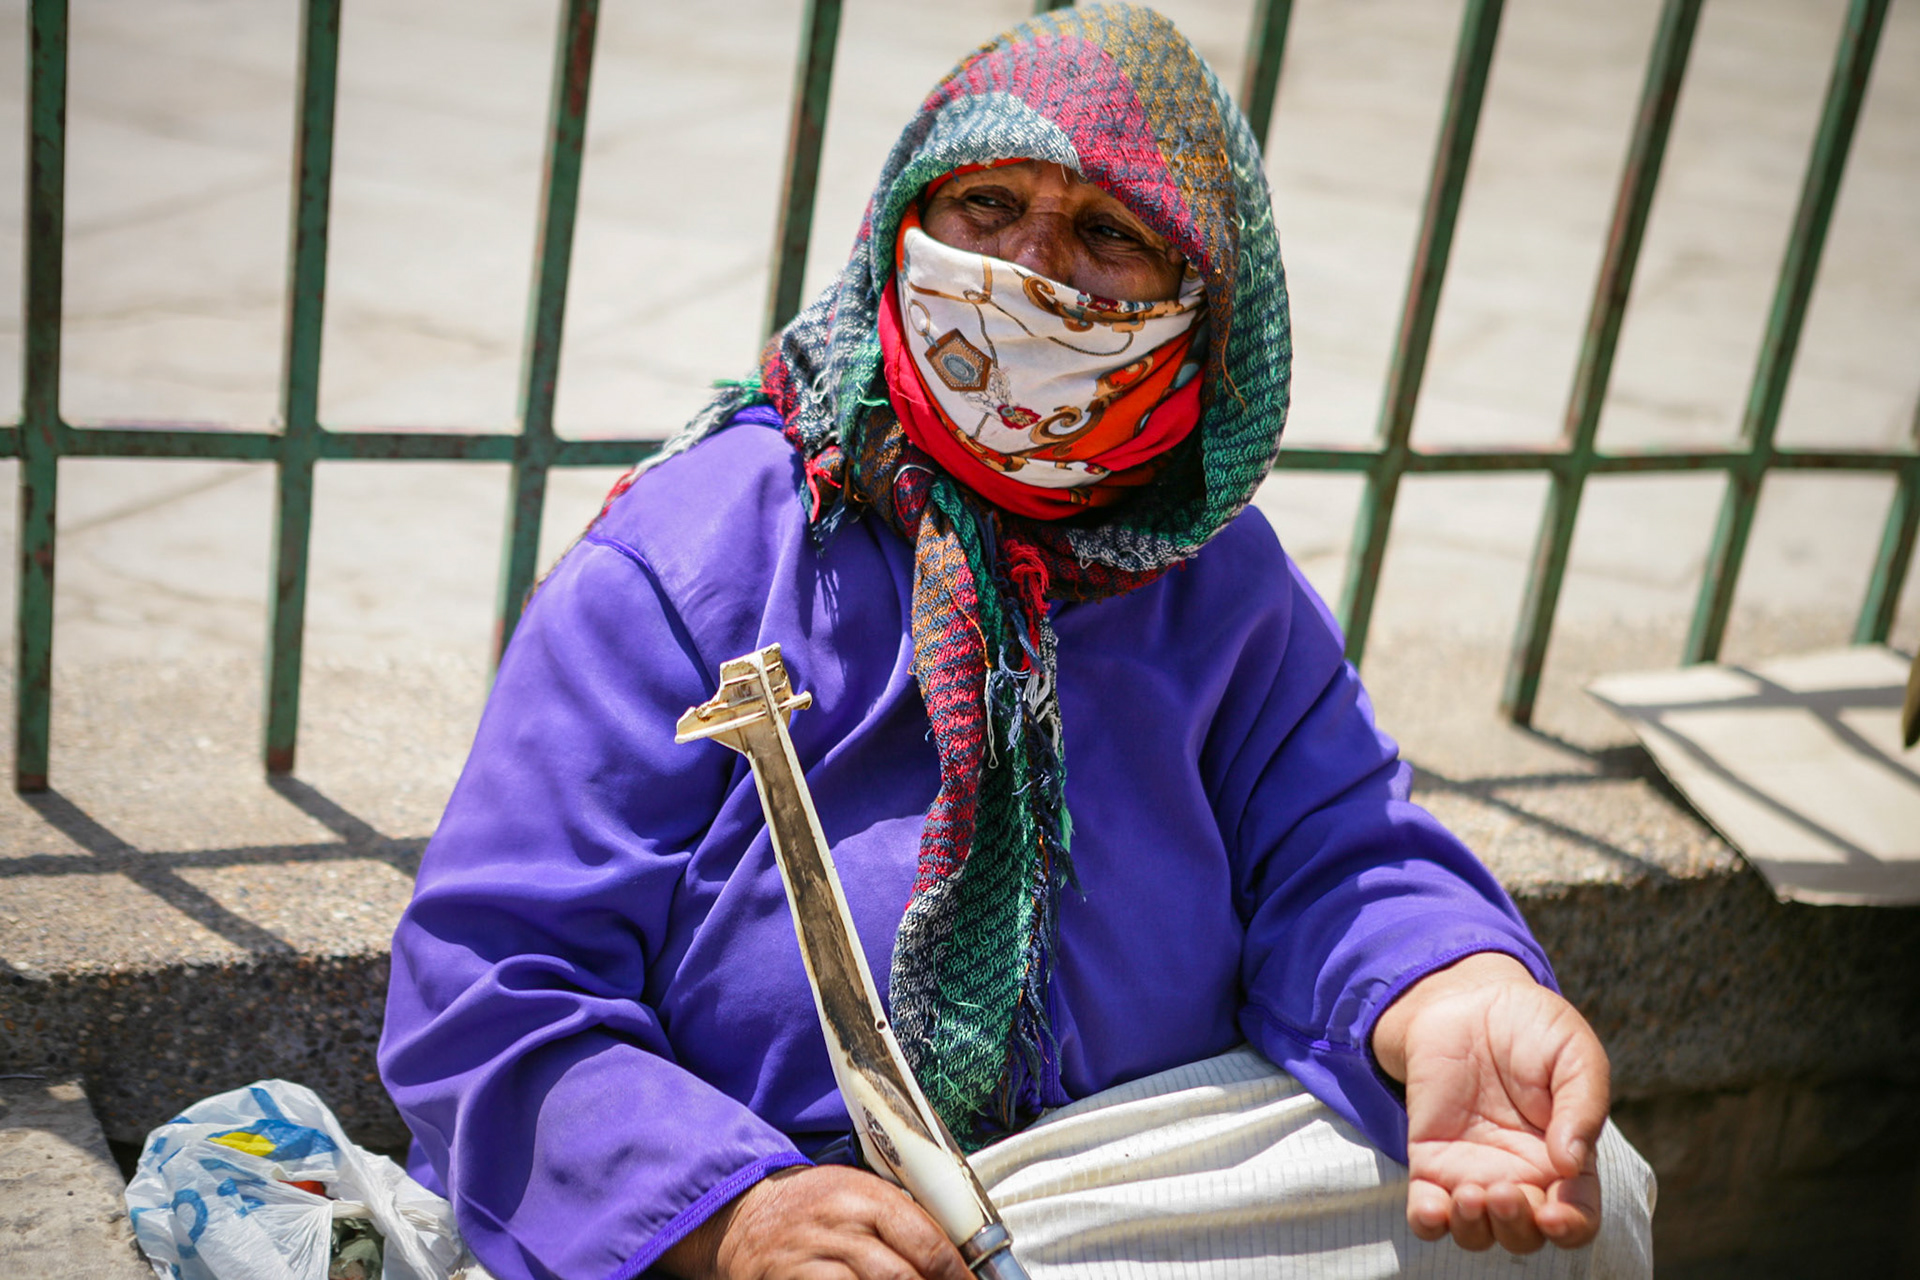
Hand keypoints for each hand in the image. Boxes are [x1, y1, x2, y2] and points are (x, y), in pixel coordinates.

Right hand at [658, 1164, 971, 1279]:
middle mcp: (840, 1227)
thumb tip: (957, 1256)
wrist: (742, 1215)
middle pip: (902, 1277)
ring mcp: (813, 1261)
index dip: (959, 1275)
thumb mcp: (857, 1193)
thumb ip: (901, 1219)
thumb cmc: (812, 1205)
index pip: (927, 1241)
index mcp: (865, 1196)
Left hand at [1371, 952, 1608, 1254]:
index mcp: (1568, 1162)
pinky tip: (1433, 1208)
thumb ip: (1582, 1106)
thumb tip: (1571, 1164)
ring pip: (1478, 1232)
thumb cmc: (1533, 1028)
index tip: (1554, 1215)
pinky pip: (1427, 1210)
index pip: (1577, 1216)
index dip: (1570, 1228)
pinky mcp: (1431, 1159)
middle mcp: (1523, 1177)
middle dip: (1517, 1227)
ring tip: (1468, 1194)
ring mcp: (1474, 1173)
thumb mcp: (1574, 1053)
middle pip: (1526, 1235)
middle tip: (1502, 1191)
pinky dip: (1429, 1221)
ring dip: (1474, 1228)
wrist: (1470, 1000)